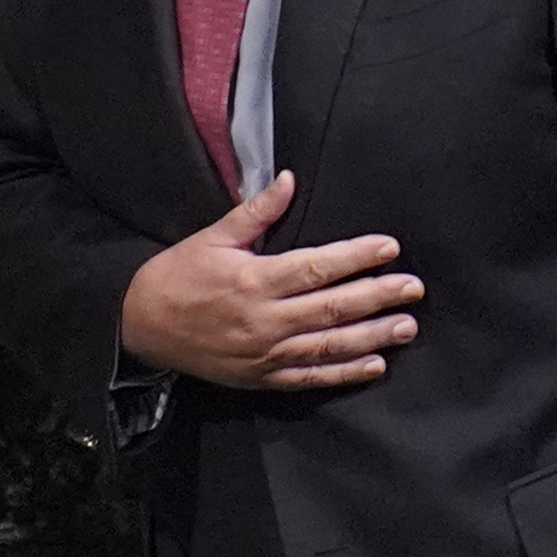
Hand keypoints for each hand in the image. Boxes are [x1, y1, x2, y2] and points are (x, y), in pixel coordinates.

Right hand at [115, 172, 420, 388]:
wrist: (142, 327)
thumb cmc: (178, 276)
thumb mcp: (211, 238)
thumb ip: (255, 212)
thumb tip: (289, 179)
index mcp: (253, 280)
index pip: (316, 267)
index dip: (356, 257)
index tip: (389, 248)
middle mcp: (264, 319)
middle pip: (332, 308)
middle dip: (377, 296)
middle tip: (413, 288)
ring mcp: (266, 353)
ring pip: (329, 345)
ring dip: (372, 336)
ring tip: (406, 326)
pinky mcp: (263, 377)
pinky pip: (311, 377)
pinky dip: (344, 373)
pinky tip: (375, 365)